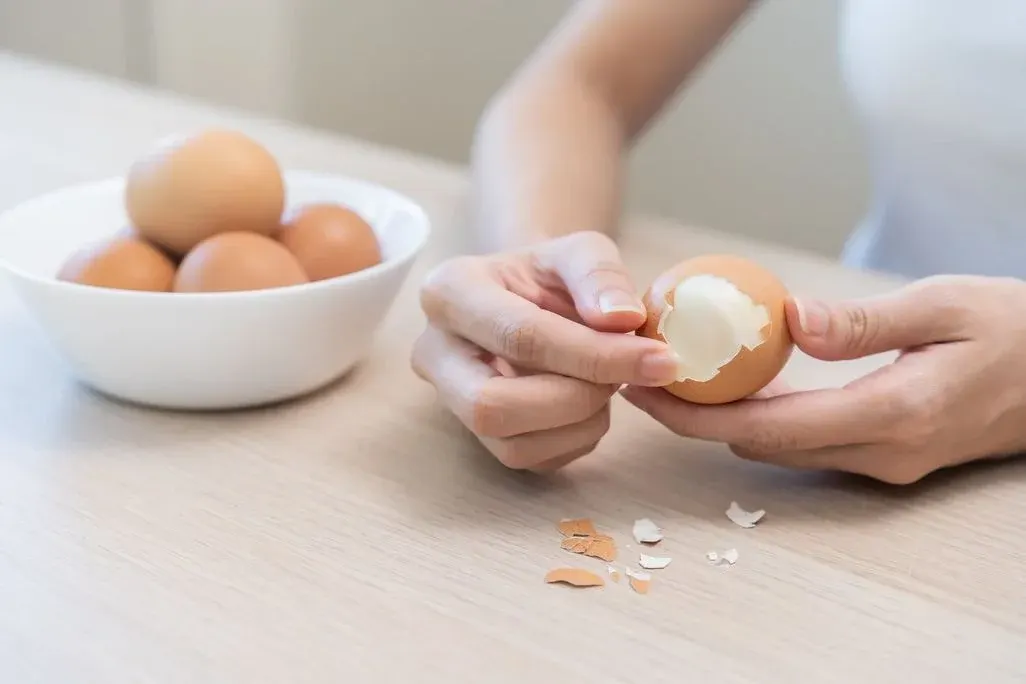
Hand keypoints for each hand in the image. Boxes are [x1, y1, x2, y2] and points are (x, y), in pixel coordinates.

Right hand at [411, 231, 678, 470]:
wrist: (529, 298)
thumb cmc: (550, 274)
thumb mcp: (579, 250)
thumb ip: (601, 274)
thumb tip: (623, 319)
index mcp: (450, 292)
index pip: (519, 336)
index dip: (594, 355)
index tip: (659, 359)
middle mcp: (434, 351)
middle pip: (492, 406)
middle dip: (574, 399)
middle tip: (623, 379)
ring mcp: (449, 400)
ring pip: (510, 445)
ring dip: (579, 423)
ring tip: (607, 384)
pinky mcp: (476, 436)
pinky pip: (529, 460)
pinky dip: (577, 438)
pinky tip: (590, 403)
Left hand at [620, 275, 1025, 483]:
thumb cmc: (1014, 328)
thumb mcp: (943, 305)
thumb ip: (864, 321)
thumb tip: (789, 322)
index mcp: (893, 414)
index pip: (767, 427)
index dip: (695, 414)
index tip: (644, 387)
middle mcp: (883, 453)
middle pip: (761, 446)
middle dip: (695, 418)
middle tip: (645, 373)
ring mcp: (886, 463)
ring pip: (781, 449)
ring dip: (724, 419)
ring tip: (678, 373)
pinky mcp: (888, 457)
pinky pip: (807, 443)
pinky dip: (764, 418)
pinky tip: (739, 383)